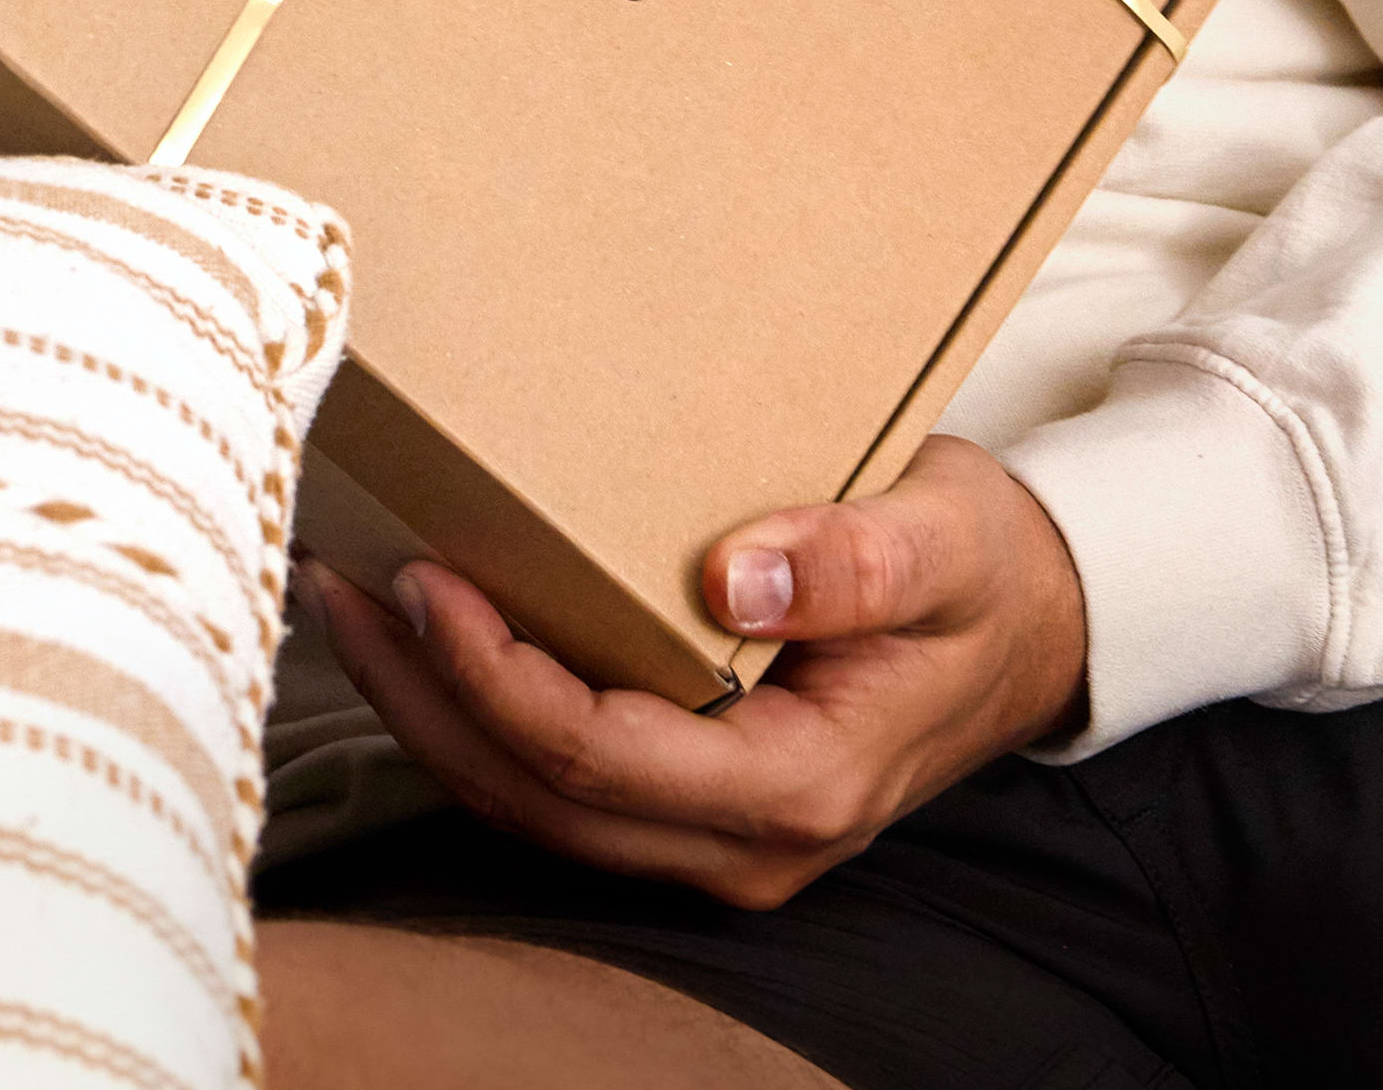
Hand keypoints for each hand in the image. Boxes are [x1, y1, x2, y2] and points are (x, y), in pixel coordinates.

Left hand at [312, 435, 1091, 910]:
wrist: (1037, 625)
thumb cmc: (986, 571)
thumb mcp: (948, 540)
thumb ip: (857, 560)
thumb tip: (742, 574)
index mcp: (803, 783)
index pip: (602, 754)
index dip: (497, 677)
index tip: (426, 582)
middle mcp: (747, 841)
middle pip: (538, 796)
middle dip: (425, 696)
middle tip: (345, 581)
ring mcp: (714, 838)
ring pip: (530, 804)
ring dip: (432, 710)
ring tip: (353, 601)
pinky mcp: (690, 806)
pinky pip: (557, 783)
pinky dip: (477, 715)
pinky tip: (425, 638)